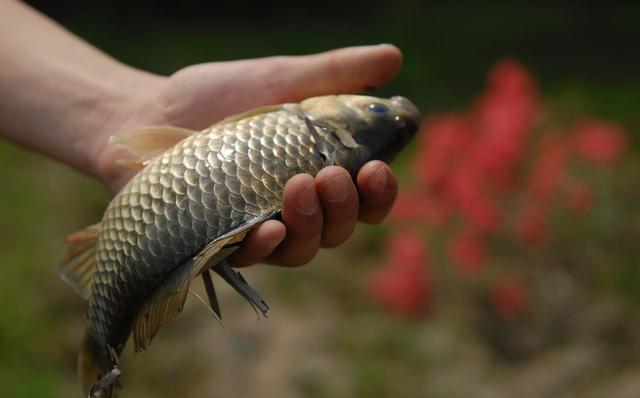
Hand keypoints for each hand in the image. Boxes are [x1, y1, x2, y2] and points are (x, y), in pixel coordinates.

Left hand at [94, 45, 401, 266]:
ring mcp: (259, 228)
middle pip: (339, 229)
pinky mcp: (221, 242)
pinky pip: (251, 257)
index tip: (377, 169)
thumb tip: (394, 58)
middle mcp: (295, 209)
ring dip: (312, 225)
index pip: (364, 198)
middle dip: (345, 208)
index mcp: (317, 173)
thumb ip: (333, 74)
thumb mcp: (278, 78)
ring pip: (303, 249)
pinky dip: (265, 245)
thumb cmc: (217, 97)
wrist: (150, 112)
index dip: (379, 194)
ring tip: (301, 186)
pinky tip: (270, 228)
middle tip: (332, 176)